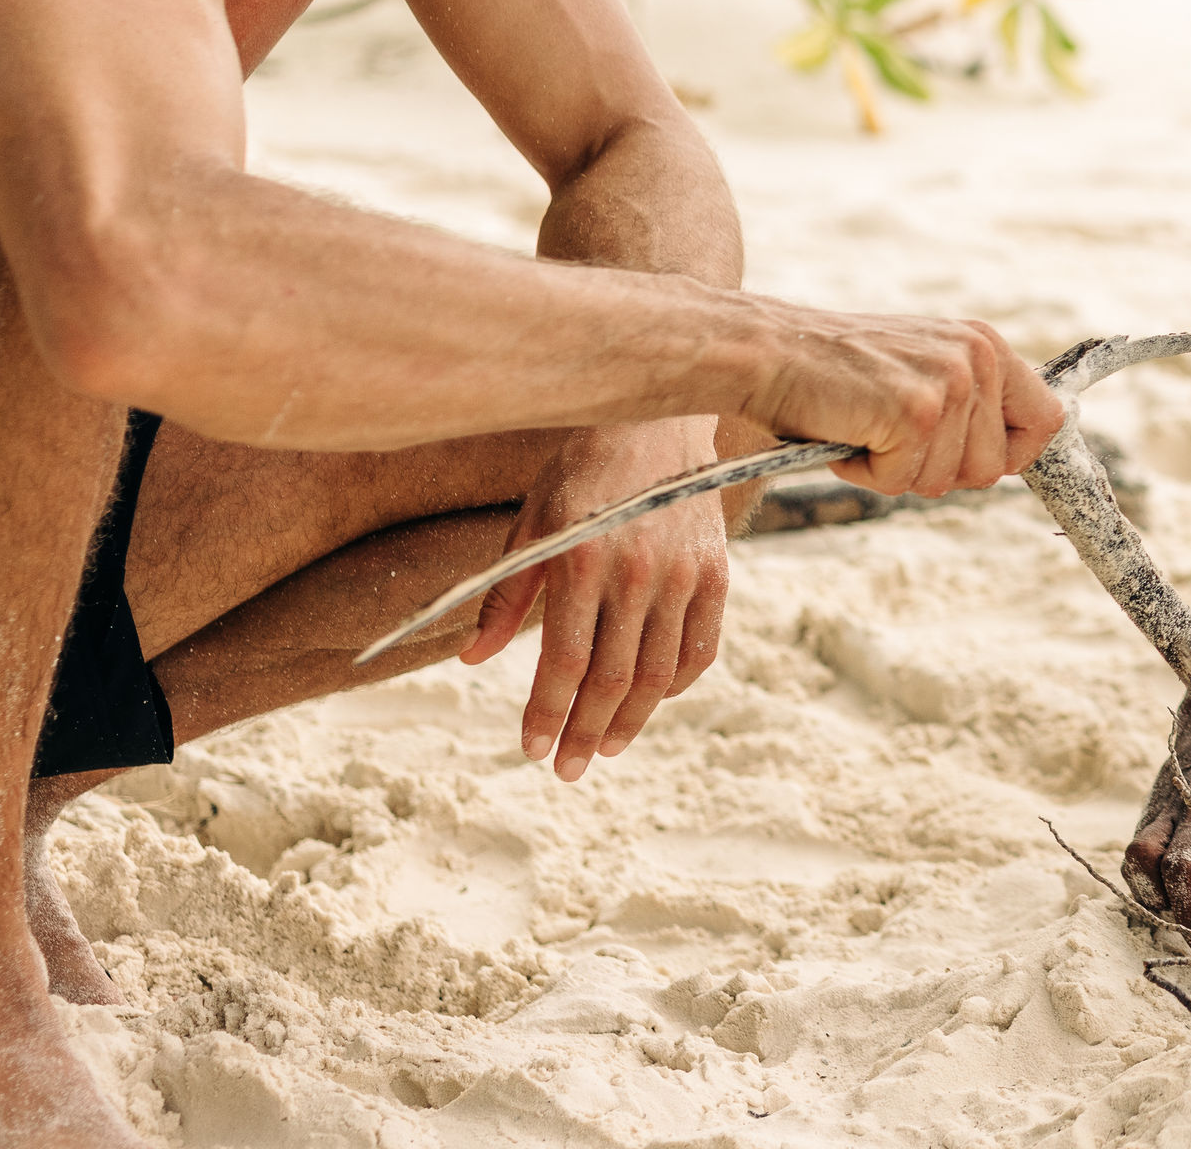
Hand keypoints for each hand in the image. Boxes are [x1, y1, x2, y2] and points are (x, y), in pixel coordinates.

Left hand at [465, 418, 730, 780]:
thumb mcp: (531, 524)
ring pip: (658, 675)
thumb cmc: (581, 472)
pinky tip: (651, 702)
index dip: (546, 712)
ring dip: (630, 722)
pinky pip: (700, 649)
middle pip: (613, 680)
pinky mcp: (717, 572)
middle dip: (584, 732)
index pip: (564, 662)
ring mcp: (683, 574)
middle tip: (565, 769)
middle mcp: (637, 572)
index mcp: (581, 560)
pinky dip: (675, 685)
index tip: (530, 749)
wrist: (655, 421)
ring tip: (604, 748)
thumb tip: (473, 660)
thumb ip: (505, 595)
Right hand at [749, 311, 1063, 495]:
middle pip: (995, 468)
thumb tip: (1010, 457)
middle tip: (890, 438)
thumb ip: (969, 401)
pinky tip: (845, 432)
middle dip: (939, 471)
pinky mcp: (915, 413)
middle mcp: (978, 358)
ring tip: (863, 427)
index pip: (1047, 419)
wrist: (766, 351)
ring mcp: (950, 384)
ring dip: (896, 472)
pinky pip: (902, 482)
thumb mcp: (920, 369)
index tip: (970, 460)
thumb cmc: (835, 372)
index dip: (1015, 455)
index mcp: (985, 344)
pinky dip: (865, 473)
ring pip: (947, 481)